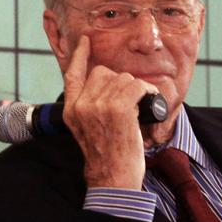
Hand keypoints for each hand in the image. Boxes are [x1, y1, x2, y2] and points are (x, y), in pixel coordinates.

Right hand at [61, 36, 157, 189]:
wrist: (113, 180)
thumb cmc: (107, 158)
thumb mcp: (86, 131)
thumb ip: (88, 109)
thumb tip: (105, 88)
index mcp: (70, 110)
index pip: (72, 75)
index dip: (80, 55)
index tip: (85, 41)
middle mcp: (81, 106)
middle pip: (103, 73)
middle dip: (121, 82)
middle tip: (131, 102)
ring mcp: (98, 106)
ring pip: (123, 79)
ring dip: (138, 89)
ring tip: (141, 107)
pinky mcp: (118, 109)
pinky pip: (137, 86)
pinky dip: (148, 92)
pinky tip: (151, 103)